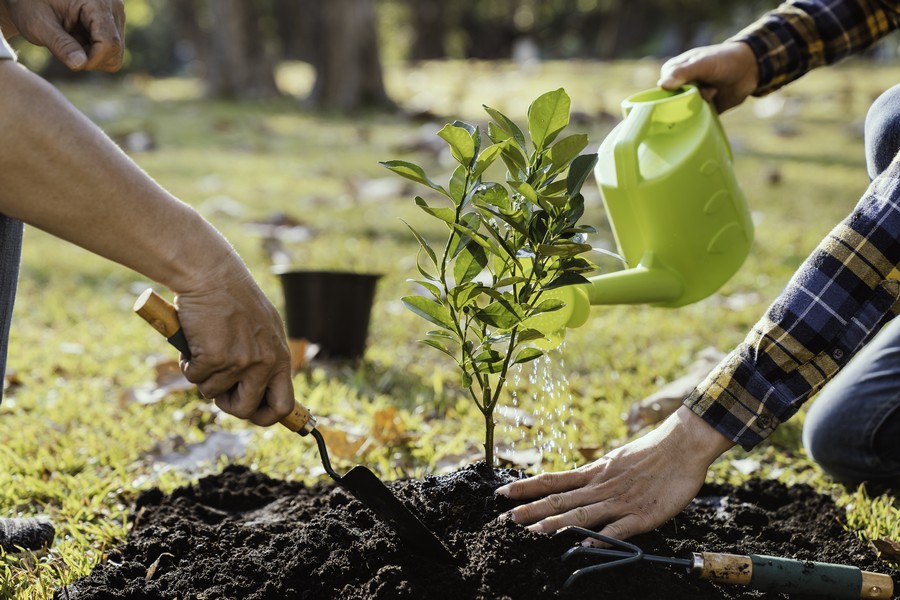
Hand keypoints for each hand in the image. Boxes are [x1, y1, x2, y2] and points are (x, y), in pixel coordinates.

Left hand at [0, 0, 124, 70]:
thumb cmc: (29, 4)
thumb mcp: (38, 24)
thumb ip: (60, 44)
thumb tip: (80, 65)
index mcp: (97, 2)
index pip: (110, 43)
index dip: (92, 60)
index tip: (69, 60)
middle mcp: (113, 7)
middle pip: (115, 50)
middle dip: (91, 59)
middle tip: (65, 49)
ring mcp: (116, 14)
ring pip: (116, 53)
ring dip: (92, 56)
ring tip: (70, 40)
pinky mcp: (114, 21)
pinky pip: (112, 49)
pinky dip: (94, 51)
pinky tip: (77, 38)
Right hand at [172, 263, 295, 427]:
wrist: (212, 274)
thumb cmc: (234, 299)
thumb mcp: (264, 329)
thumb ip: (266, 358)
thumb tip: (261, 391)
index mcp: (280, 357)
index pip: (283, 405)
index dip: (265, 417)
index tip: (251, 414)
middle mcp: (265, 363)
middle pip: (246, 410)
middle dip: (227, 404)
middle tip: (218, 386)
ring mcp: (241, 361)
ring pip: (213, 393)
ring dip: (204, 376)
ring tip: (205, 347)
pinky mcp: (216, 357)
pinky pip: (195, 378)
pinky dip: (189, 364)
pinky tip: (194, 342)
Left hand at [495, 406, 734, 541]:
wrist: (683, 444)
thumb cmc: (651, 453)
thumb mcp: (616, 461)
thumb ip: (596, 476)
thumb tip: (574, 486)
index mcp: (595, 473)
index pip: (553, 480)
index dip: (526, 487)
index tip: (501, 493)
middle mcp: (602, 486)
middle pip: (561, 499)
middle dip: (533, 510)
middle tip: (507, 518)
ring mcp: (621, 501)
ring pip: (583, 513)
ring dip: (558, 524)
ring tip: (535, 532)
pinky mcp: (643, 515)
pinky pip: (619, 528)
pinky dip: (601, 537)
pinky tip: (585, 544)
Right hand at [658, 42, 758, 112]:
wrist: (750, 69)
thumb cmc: (724, 60)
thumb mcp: (703, 64)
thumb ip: (683, 73)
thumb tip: (662, 85)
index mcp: (673, 72)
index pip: (662, 90)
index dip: (674, 93)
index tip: (692, 87)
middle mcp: (679, 86)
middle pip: (672, 104)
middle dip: (689, 100)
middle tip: (707, 91)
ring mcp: (690, 98)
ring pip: (684, 113)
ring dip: (699, 107)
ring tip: (713, 94)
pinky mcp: (701, 110)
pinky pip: (695, 120)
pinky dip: (702, 117)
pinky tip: (712, 106)